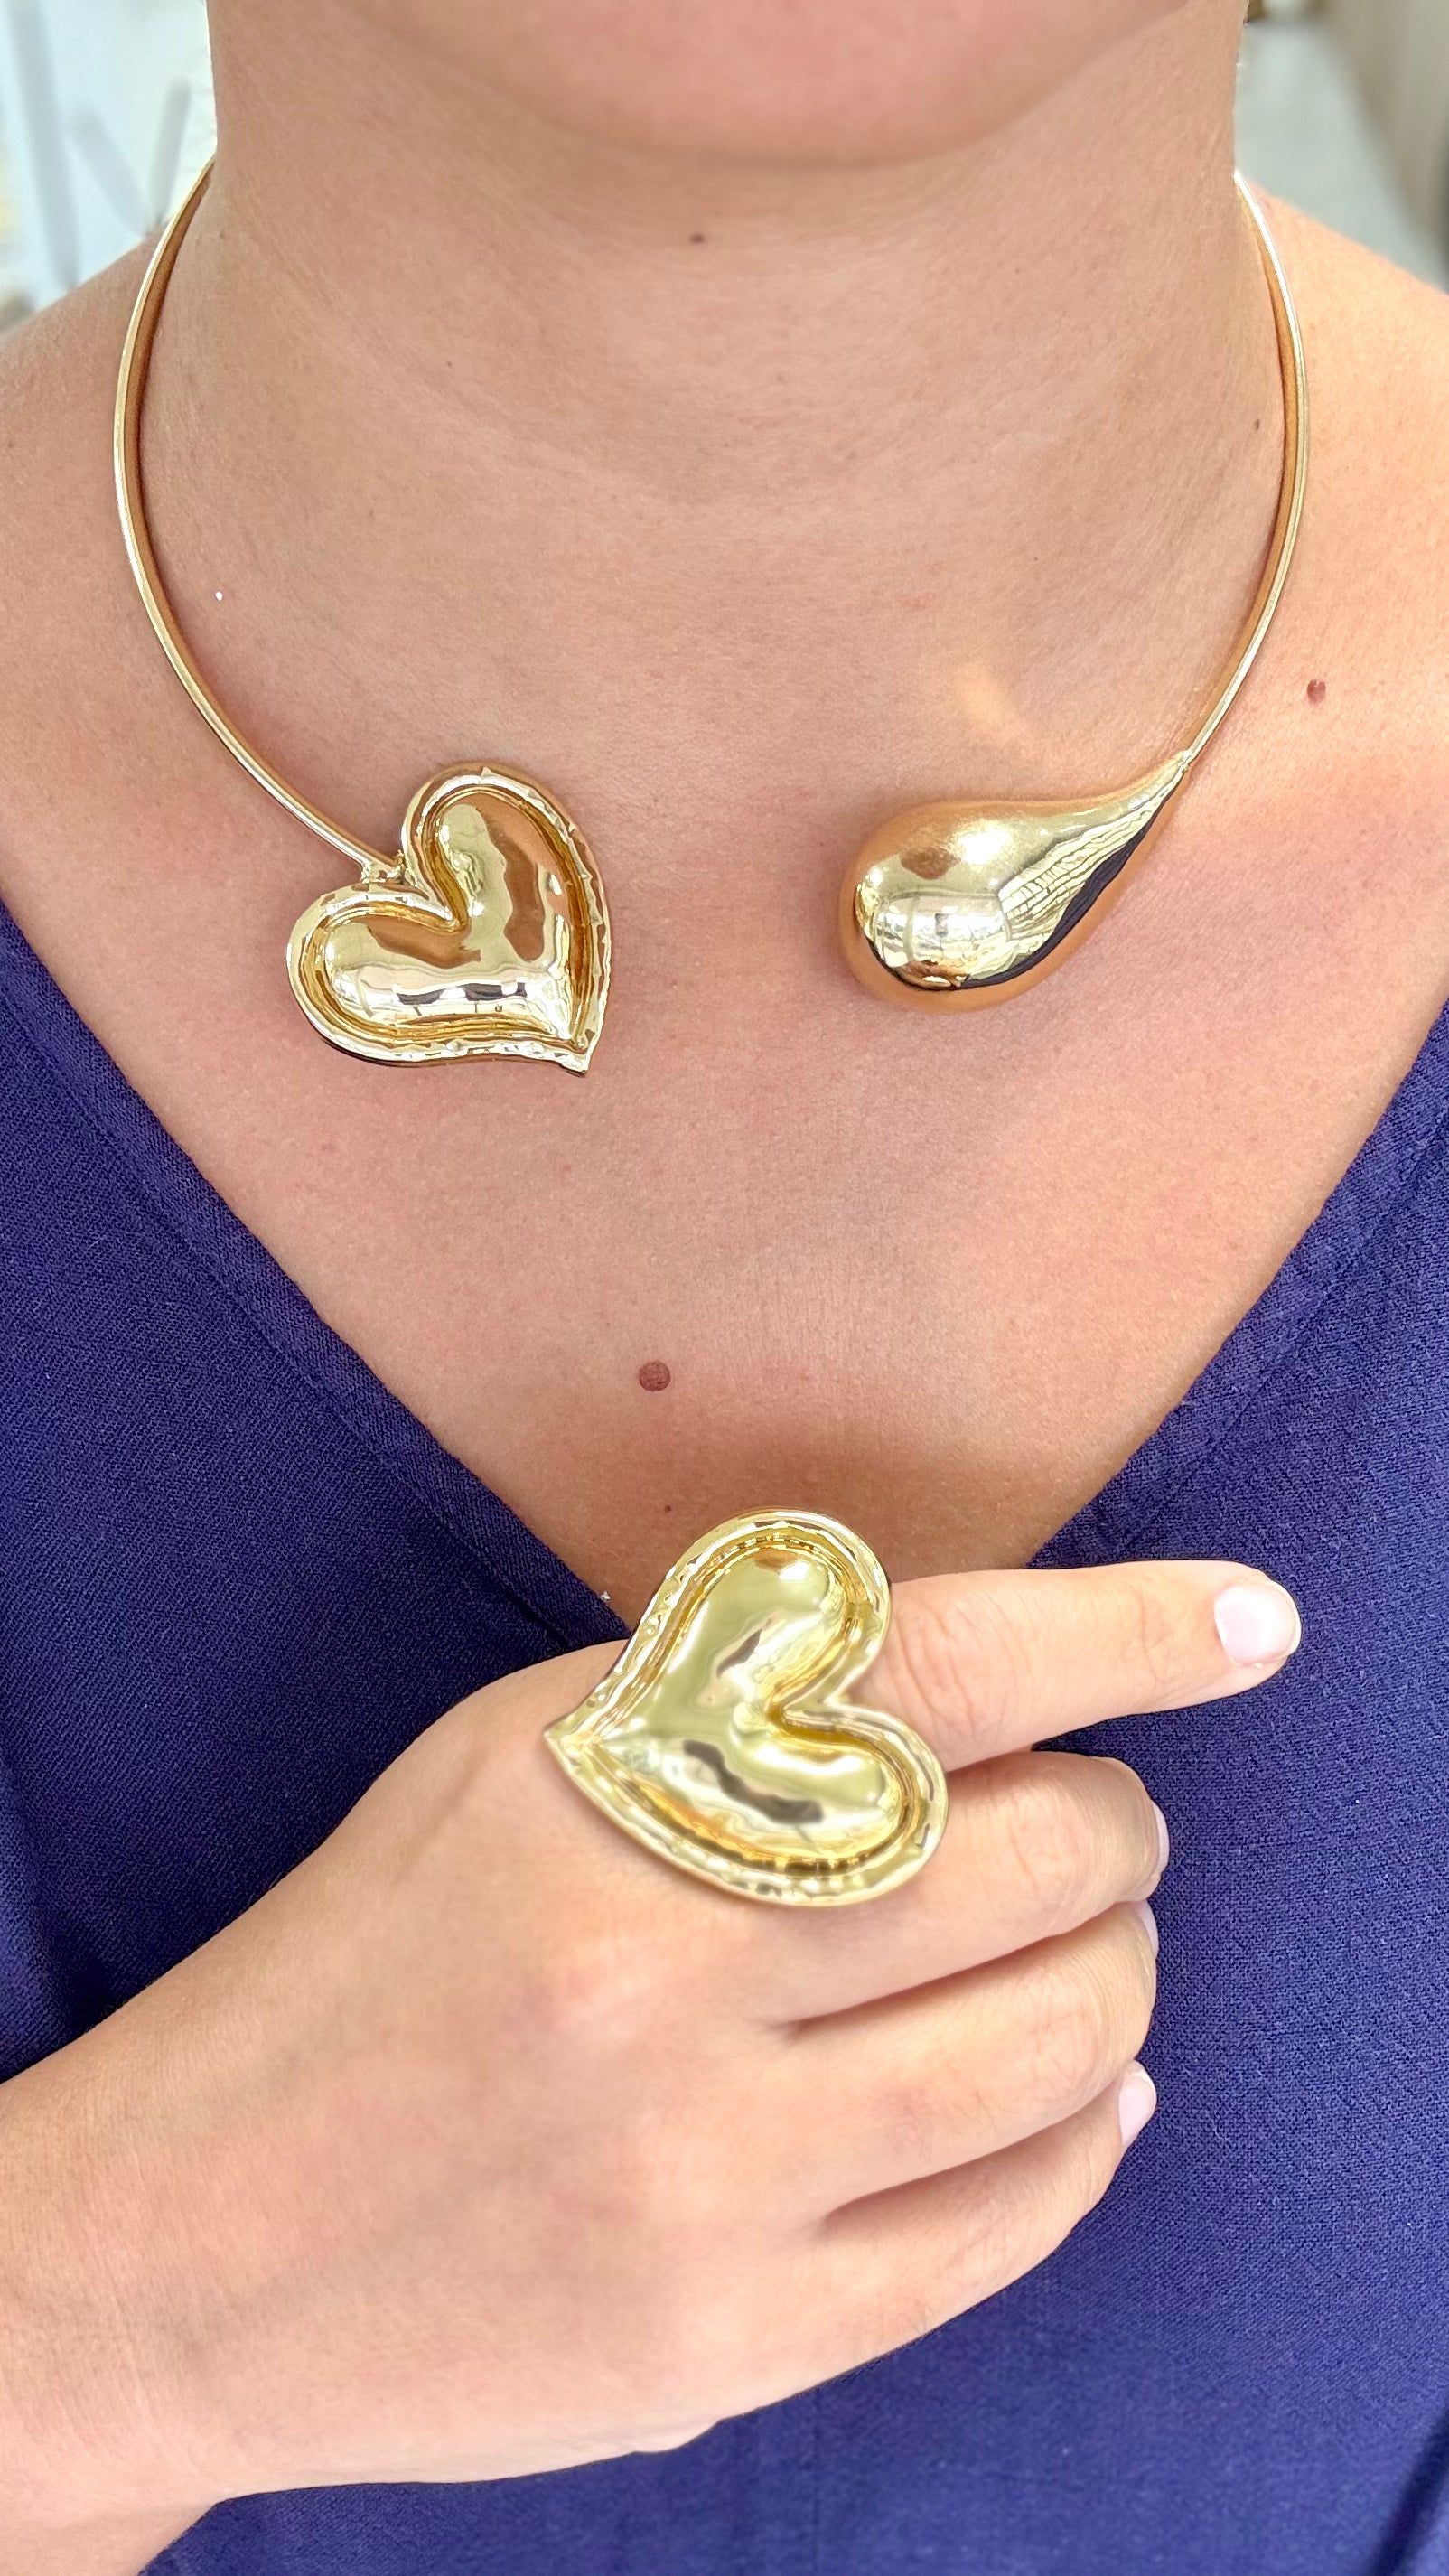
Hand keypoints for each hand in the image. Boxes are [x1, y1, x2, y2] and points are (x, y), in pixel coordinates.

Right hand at [0, 1555, 1297, 2528]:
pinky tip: (1078, 2097)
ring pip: (1063, 2048)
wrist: (188, 2240)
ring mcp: (703, 2185)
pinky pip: (1009, 2229)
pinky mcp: (726, 2349)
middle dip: (1117, 1826)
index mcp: (604, 1797)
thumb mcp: (505, 1763)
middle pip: (1044, 1862)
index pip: (936, 1670)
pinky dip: (1088, 2141)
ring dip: (1121, 1976)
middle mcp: (663, 1982)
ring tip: (1082, 1953)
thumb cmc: (364, 1959)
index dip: (1130, 1630)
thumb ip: (722, 1709)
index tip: (1250, 1624)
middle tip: (1093, 1826)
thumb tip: (991, 1698)